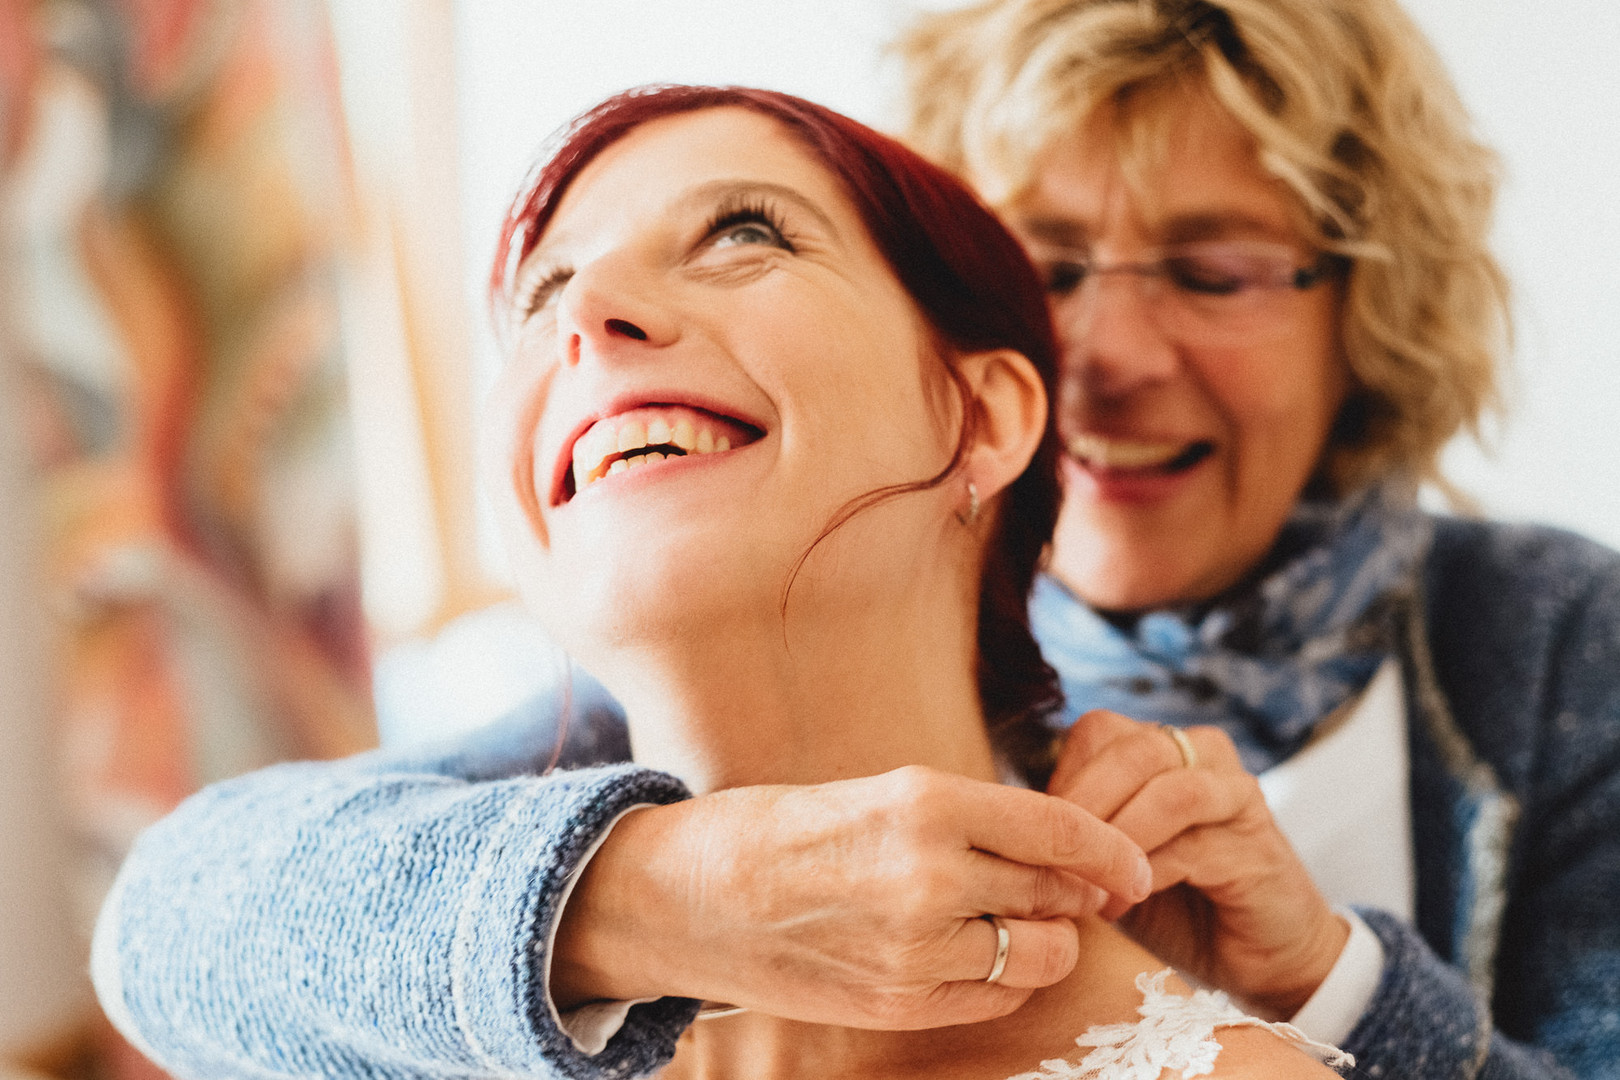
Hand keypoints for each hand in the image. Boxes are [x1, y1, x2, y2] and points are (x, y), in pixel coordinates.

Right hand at [551, 765, 1151, 1027]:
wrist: (687, 896)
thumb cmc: (780, 829)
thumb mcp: (876, 793)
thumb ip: (966, 820)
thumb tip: (1057, 848)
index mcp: (923, 802)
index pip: (1059, 828)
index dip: (1111, 849)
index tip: (1133, 862)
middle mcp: (929, 875)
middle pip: (1054, 891)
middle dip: (1076, 891)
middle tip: (1073, 887)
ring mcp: (914, 948)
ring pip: (1037, 953)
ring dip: (1043, 939)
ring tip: (1015, 921)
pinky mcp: (897, 1002)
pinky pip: (995, 998)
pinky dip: (1005, 979)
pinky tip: (977, 955)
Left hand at [1048, 710, 1347, 1018]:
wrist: (1257, 956)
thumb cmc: (1173, 904)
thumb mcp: (1108, 860)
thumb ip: (1072, 830)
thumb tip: (1006, 828)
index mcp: (1160, 746)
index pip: (1096, 732)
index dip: (1061, 781)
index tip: (1032, 838)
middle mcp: (1202, 753)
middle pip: (1131, 749)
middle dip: (1083, 805)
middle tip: (1051, 860)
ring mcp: (1235, 791)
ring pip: (1166, 788)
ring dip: (1118, 837)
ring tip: (1088, 885)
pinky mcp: (1258, 840)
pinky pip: (1195, 841)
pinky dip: (1148, 872)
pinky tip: (1121, 904)